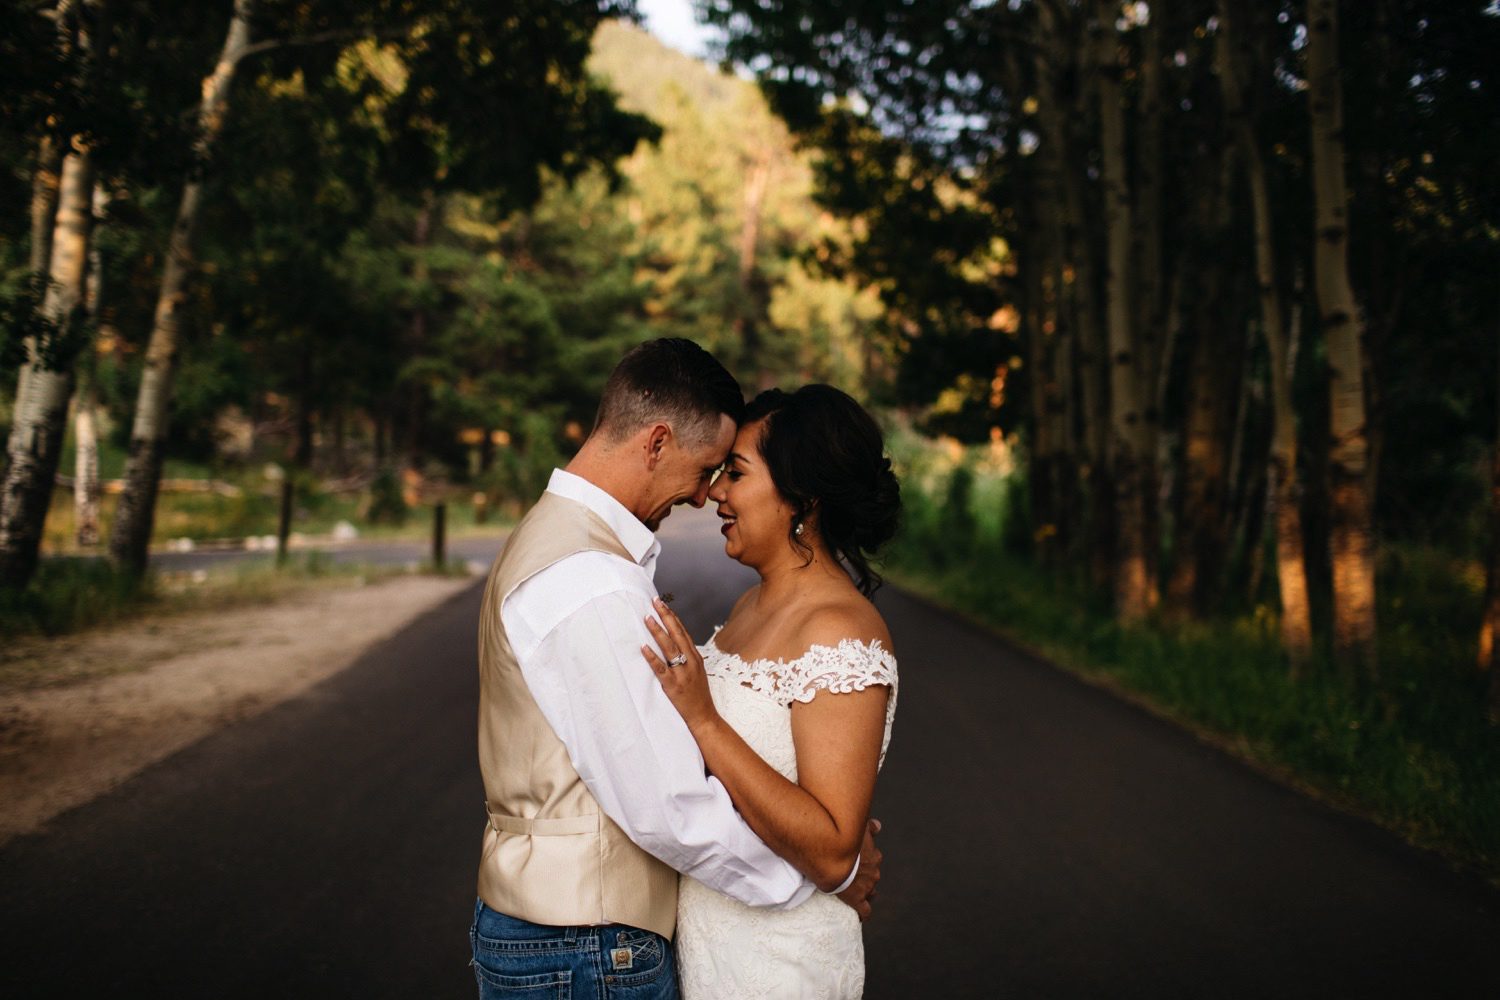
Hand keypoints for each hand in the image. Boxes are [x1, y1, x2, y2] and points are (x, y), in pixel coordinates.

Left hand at [642, 597, 719, 732]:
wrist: (704, 716)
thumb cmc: (699, 695)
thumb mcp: (697, 672)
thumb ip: (688, 658)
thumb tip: (674, 646)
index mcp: (696, 658)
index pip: (684, 632)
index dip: (673, 618)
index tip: (664, 605)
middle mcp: (690, 662)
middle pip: (677, 634)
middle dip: (666, 617)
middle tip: (655, 602)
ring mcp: (682, 673)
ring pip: (669, 647)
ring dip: (658, 631)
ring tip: (647, 618)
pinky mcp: (673, 684)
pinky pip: (660, 668)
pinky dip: (652, 656)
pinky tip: (643, 647)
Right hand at [836, 818, 882, 921]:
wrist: (834, 856)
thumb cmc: (846, 840)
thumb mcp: (858, 827)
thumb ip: (869, 826)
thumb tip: (878, 826)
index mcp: (874, 856)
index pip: (875, 860)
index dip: (867, 863)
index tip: (859, 864)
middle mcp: (874, 872)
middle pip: (872, 877)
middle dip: (865, 877)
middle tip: (852, 877)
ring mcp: (867, 887)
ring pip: (871, 893)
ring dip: (865, 893)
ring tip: (856, 894)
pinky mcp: (857, 900)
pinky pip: (864, 911)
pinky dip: (863, 914)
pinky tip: (860, 917)